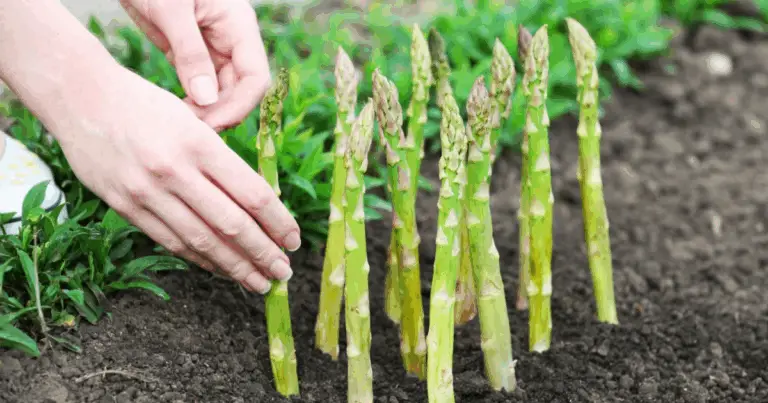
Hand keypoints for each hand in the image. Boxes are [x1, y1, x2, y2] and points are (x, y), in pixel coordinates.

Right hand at [56, 65, 298, 293]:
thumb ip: (221, 162)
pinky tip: (221, 269)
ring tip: (258, 282)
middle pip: (232, 224)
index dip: (279, 222)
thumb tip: (258, 206)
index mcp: (200, 143)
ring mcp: (147, 192)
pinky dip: (201, 259)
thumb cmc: (146, 105)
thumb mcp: (193, 121)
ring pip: (202, 241)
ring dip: (235, 267)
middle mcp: (175, 171)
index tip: (294, 239)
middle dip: (263, 253)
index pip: (252, 194)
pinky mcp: (125, 207)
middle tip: (284, 272)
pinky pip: (171, 242)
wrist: (81, 98)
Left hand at [119, 0, 270, 130]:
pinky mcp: (191, 54)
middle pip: (242, 89)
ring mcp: (213, 48)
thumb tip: (206, 99)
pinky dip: (194, 103)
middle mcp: (232, 40)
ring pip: (223, 92)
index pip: (256, 77)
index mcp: (238, 25)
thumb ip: (190, 54)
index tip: (213, 124)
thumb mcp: (171, 11)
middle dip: (221, 113)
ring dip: (208, 111)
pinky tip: (177, 111)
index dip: (241, 106)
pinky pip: (202, 86)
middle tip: (192, 130)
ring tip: (181, 123)